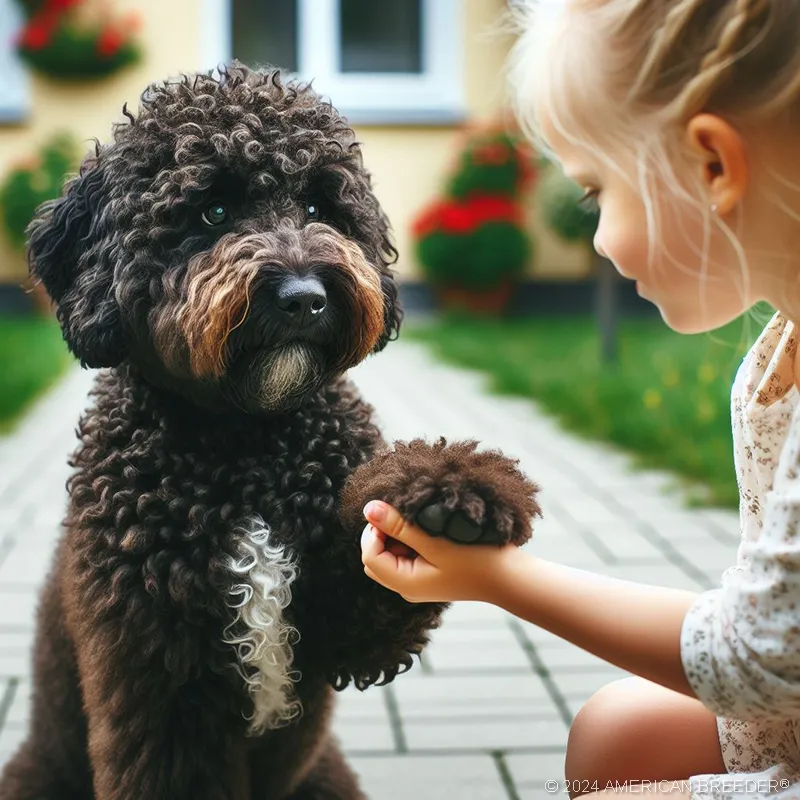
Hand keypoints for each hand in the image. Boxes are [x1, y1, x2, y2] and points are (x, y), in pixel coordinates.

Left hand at [360, 500, 523, 603]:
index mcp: (405, 584)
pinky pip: (405, 556)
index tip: (394, 512)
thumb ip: (400, 526)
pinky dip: (410, 541)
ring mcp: (417, 582)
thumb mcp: (435, 541)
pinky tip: (429, 532)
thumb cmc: (476, 560)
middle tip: (407, 518)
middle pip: (375, 558)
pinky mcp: (427, 575)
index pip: (369, 556)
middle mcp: (406, 587)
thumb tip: (369, 508)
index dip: (375, 531)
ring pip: (390, 555)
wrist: (509, 577)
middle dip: (384, 534)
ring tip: (422, 524)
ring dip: (398, 536)